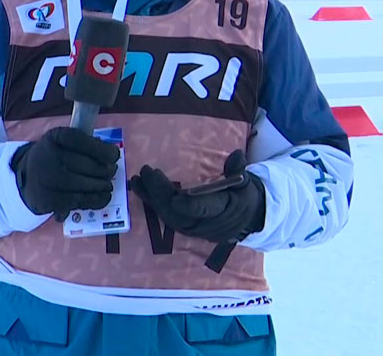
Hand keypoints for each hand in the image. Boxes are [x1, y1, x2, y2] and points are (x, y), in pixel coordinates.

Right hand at [11, 127, 120, 219]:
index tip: (114, 156)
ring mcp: (49, 180)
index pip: (84, 142)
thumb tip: (111, 155)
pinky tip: (104, 196)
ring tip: (107, 185)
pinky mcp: (51, 199)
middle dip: (107, 171)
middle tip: (112, 172)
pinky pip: (82, 201)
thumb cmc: (53, 156)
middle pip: (90, 166)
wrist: (27, 177)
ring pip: (88, 185)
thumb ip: (85, 144)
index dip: (104, 151)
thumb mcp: (63, 142)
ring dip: (103, 186)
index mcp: (56, 137)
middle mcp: (51, 156)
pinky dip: (98, 199)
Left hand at [129, 150, 266, 243]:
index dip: (189, 205)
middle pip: (177, 211)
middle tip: (147, 172)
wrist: (246, 219)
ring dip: (150, 197)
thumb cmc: (243, 197)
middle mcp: (204, 223)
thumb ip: (238, 170)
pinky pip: (165, 216)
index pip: (203, 209)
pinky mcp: (183, 227)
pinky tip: (140, 188)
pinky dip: (151, 202)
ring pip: (167, 215)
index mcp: (221, 211)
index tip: (176, 197)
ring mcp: (192, 228)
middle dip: (160, 193)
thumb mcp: (245, 183)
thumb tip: (238, 154)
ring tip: (136, 180)